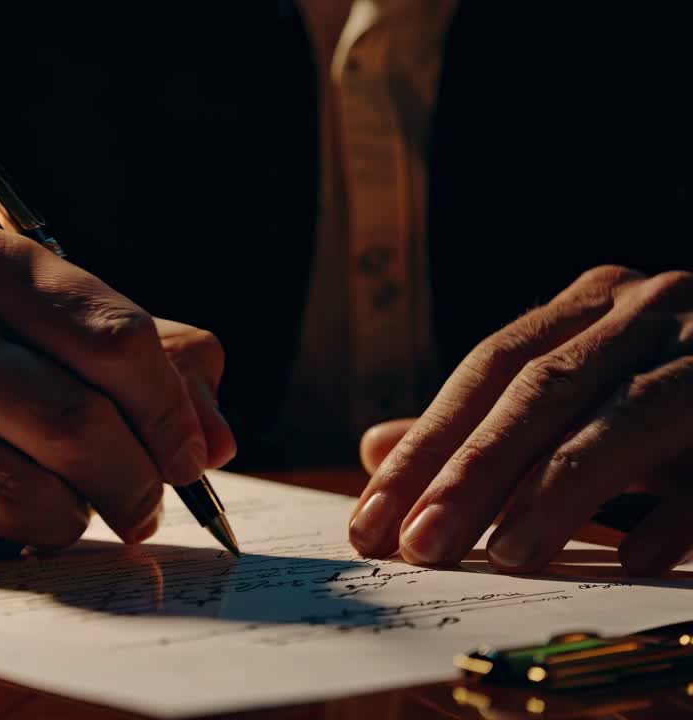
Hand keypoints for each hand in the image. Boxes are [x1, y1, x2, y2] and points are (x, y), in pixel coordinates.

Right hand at [0, 225, 233, 556]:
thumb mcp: (29, 328)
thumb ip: (137, 359)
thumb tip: (218, 431)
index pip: (118, 338)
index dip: (174, 412)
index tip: (193, 455)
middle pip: (85, 425)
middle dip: (139, 483)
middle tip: (144, 506)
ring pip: (40, 497)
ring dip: (79, 521)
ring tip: (69, 511)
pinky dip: (15, 545)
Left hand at [348, 266, 692, 574]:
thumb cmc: (676, 386)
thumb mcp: (581, 390)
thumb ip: (484, 422)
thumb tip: (372, 447)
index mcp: (591, 304)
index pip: (486, 370)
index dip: (426, 445)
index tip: (372, 519)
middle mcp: (651, 308)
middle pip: (543, 390)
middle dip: (473, 472)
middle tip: (418, 548)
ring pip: (629, 415)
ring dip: (564, 489)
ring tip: (507, 557)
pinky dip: (683, 506)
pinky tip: (638, 556)